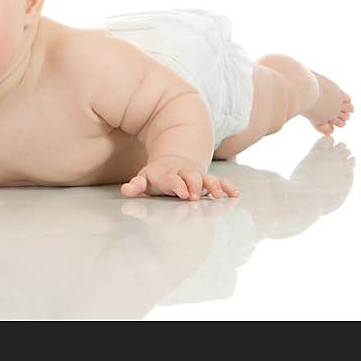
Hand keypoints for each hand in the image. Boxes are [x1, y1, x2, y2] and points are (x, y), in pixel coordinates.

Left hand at [120, 155, 238, 199]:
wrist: (173, 163)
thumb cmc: (157, 177)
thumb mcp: (145, 180)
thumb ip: (136, 186)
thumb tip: (125, 190)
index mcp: (168, 175)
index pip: (173, 180)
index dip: (177, 185)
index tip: (182, 193)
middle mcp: (184, 174)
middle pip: (192, 178)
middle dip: (195, 186)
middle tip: (197, 197)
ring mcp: (197, 176)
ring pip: (207, 179)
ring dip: (213, 186)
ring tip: (219, 195)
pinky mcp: (207, 179)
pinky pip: (219, 181)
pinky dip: (226, 186)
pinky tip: (234, 194)